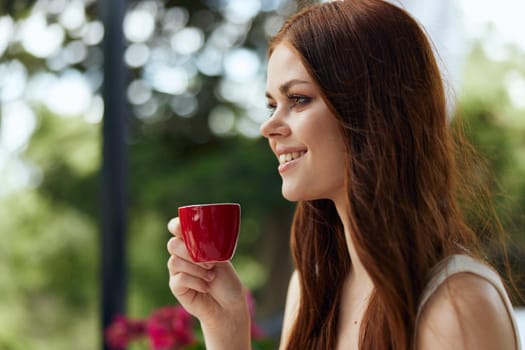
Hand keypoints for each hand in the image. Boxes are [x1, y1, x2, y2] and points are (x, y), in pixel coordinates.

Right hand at [167, 217, 250, 348]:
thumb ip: (209, 247)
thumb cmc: (226, 280)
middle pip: (173, 245)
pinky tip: (206, 286)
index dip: (176, 225)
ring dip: (196, 269)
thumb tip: (201, 239)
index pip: (176, 228)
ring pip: (174, 262)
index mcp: (192, 244)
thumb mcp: (222, 258)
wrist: (228, 305)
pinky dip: (196, 281)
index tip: (182, 228)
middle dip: (190, 252)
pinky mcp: (176, 286)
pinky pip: (179, 278)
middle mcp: (181, 255)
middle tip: (209, 263)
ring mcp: (177, 271)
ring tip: (210, 276)